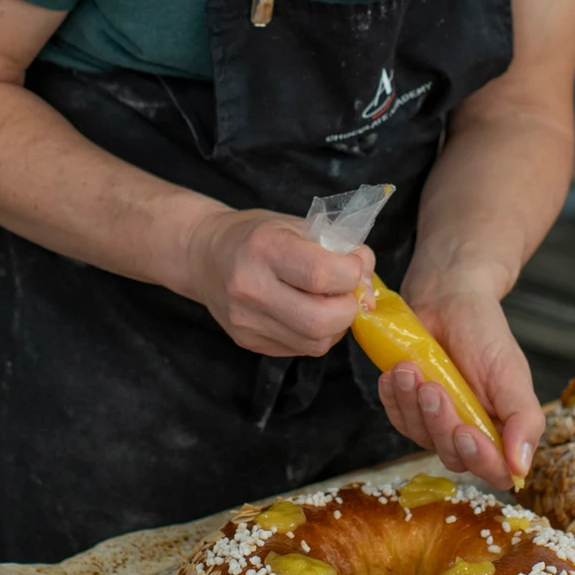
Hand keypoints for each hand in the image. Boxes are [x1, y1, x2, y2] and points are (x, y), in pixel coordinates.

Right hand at [182, 209, 375, 358]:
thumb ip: (340, 250)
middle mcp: (250, 288)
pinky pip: (300, 349)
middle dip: (348, 309)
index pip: (322, 275)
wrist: (205, 255)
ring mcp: (245, 321)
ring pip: (314, 343)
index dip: (352, 274)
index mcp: (264, 248)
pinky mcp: (248, 341)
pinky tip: (310, 313)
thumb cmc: (259, 235)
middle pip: (320, 321)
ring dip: (337, 326)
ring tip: (331, 302)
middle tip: (347, 292)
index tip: (353, 264)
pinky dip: (318, 335)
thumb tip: (369, 288)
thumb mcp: (299, 225)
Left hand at [377, 267, 541, 490]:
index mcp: (503, 429)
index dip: (482, 460)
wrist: (447, 299)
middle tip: (433, 386)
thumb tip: (521, 468)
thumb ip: (523, 420)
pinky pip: (398, 420)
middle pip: (454, 457)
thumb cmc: (484, 333)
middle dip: (441, 423)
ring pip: (421, 439)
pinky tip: (394, 375)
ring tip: (410, 369)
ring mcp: (438, 423)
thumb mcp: (512, 373)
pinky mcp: (411, 409)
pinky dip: (394, 399)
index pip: (496, 471)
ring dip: (413, 406)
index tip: (467, 431)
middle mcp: (471, 431)